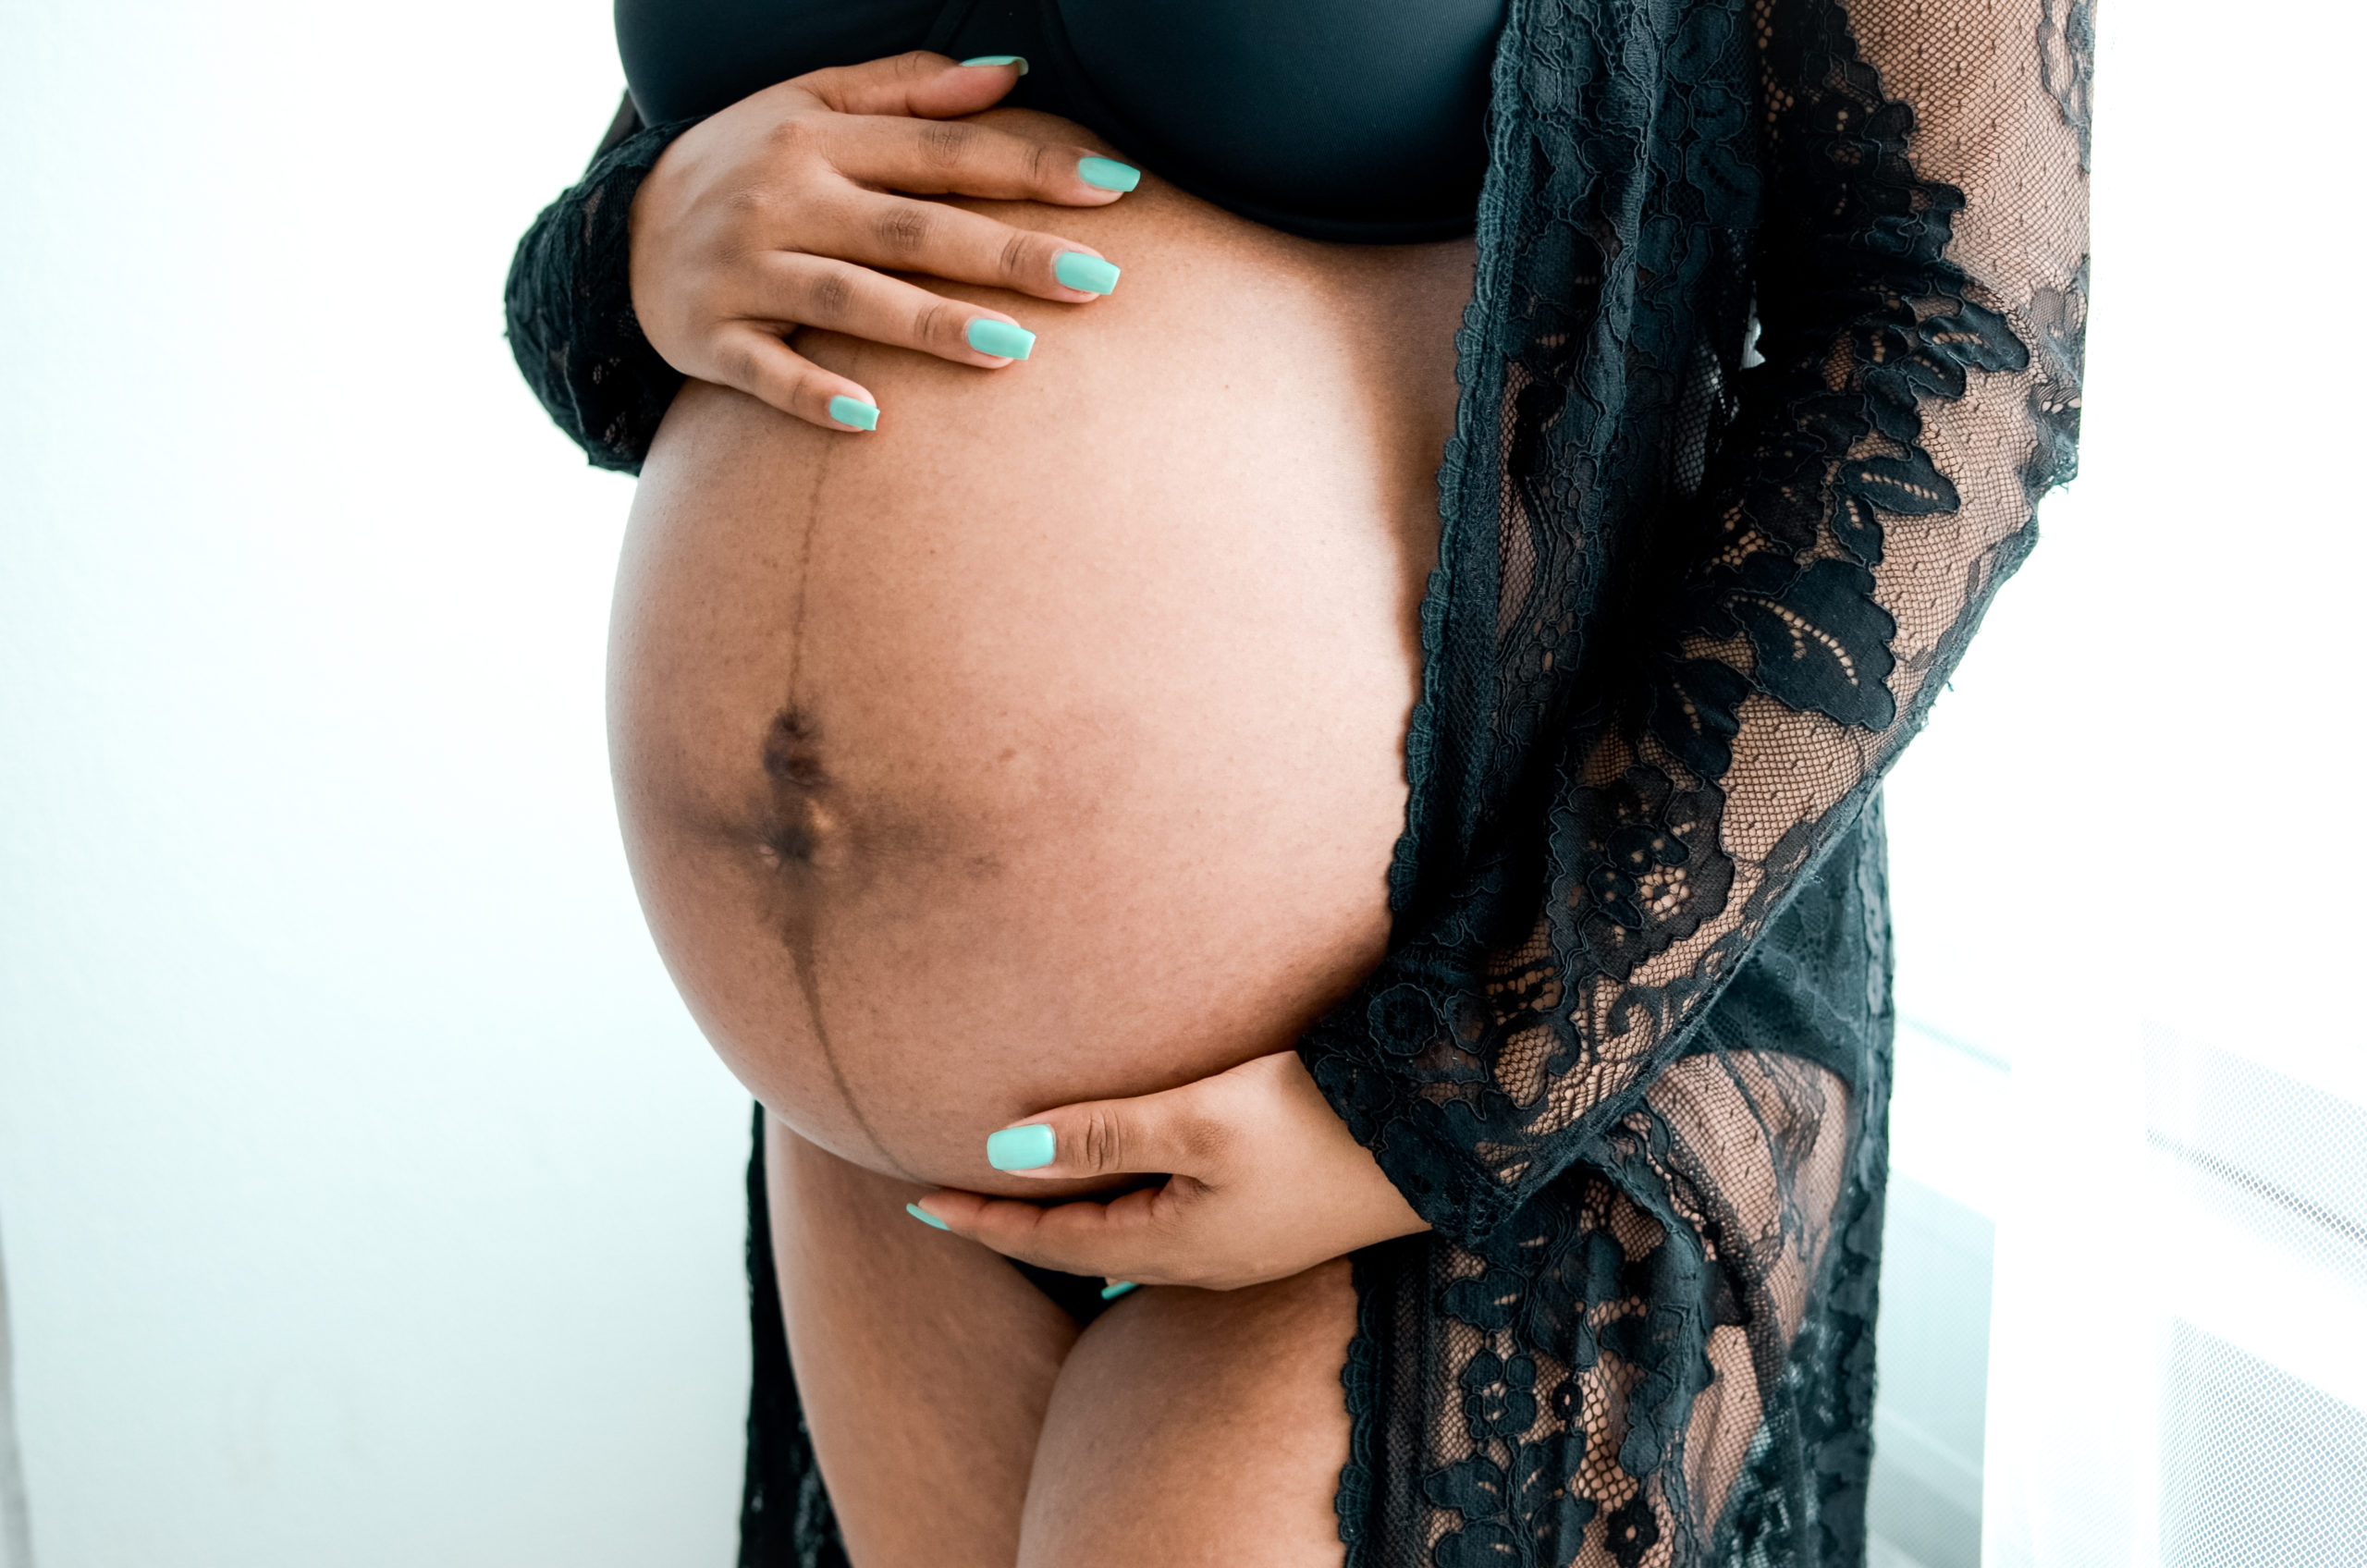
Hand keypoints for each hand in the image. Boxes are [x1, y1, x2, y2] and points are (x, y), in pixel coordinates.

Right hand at [629, 52, 1137, 431]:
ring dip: (930, 325)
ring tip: (1014, 348)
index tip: (1115, 188)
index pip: (943, 154)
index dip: (1030, 169)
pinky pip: (765, 372)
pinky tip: (873, 418)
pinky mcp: (709, 339)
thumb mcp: (810, 102)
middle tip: (1098, 280)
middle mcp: (784, 199)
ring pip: (849, 299)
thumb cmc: (746, 164)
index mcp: (819, 137)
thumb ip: (909, 91)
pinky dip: (814, 394)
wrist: (614, 232)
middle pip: (913, 229)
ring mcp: (744, 272)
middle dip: (1008, 254)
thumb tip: (1011, 76)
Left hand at [910, 1052, 1430, 1290]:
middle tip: (951, 1198)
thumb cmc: (1319, 1122)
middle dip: (1016, 1222)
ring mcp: (1241, 1244)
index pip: (1049, 1241)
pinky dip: (1122, 1200)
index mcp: (1172, 1245)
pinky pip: (1168, 1219)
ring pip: (1125, 1235)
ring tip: (1024, 1188)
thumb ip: (1100, 1134)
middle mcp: (1201, 1258)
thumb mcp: (1198, 1118)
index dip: (981, 1219)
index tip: (917, 1198)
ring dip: (1069, 1212)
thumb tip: (1001, 1153)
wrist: (1440, 1134)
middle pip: (1082, 1246)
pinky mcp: (1272, 1218)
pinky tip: (1126, 1182)